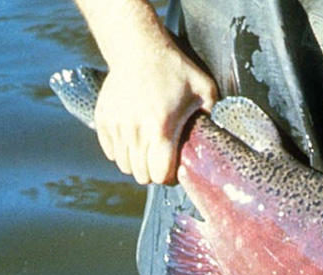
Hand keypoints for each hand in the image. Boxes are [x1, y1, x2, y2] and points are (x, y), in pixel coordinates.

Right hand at [94, 42, 216, 184]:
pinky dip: (122, 152)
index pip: (159, 175)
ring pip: (124, 166)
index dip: (169, 178)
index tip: (175, 170)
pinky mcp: (102, 120)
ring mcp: (116, 126)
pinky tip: (135, 141)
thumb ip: (213, 117)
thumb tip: (219, 137)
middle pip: (141, 175)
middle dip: (154, 173)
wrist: (137, 49)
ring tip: (150, 150)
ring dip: (138, 163)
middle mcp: (135, 130)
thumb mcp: (204, 91)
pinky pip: (111, 152)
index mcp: (161, 127)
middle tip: (164, 161)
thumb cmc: (175, 70)